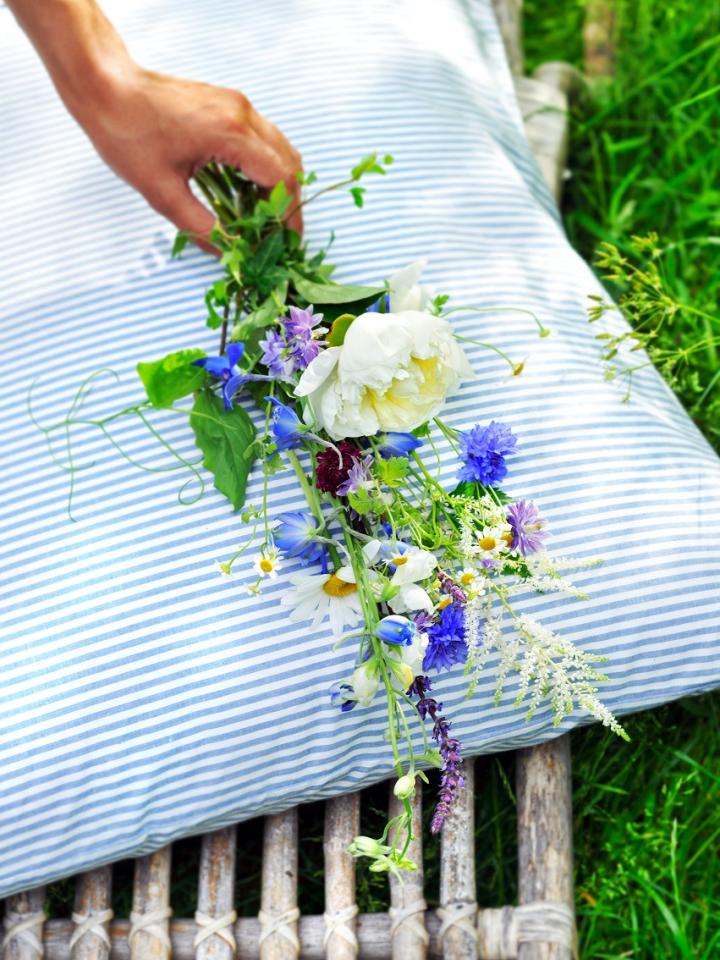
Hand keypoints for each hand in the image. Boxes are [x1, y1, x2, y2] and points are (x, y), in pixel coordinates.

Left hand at [81, 66, 303, 244]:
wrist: (105, 86)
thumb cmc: (126, 132)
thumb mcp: (161, 192)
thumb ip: (200, 227)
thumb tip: (227, 253)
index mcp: (231, 133)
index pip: (281, 180)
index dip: (288, 215)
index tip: (285, 242)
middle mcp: (242, 114)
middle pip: (288, 164)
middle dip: (287, 204)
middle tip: (276, 235)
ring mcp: (238, 106)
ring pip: (280, 151)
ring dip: (276, 186)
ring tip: (261, 218)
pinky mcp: (230, 105)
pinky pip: (263, 140)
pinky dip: (263, 169)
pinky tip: (245, 192)